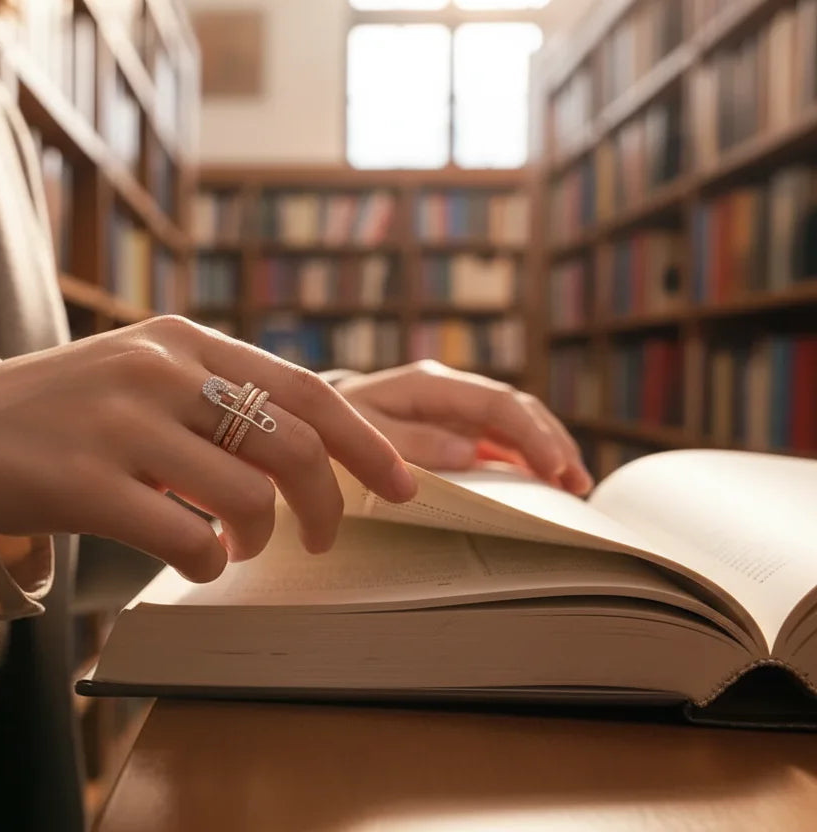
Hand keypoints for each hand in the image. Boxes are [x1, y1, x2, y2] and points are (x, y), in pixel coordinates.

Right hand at [0, 317, 415, 581]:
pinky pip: (185, 538)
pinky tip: (196, 560)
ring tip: (240, 547)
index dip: (362, 444)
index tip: (402, 485)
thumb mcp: (145, 372)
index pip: (303, 390)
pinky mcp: (84, 482)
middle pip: (288, 445)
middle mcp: (158, 370)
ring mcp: (120, 424)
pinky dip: (208, 562)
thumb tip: (313, 443)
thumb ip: (218, 390)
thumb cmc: (70, 412)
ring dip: (259, 538)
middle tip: (320, 537)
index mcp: (183, 340)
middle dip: (324, 504)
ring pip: (245, 495)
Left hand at [335, 360, 592, 494]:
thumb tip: (468, 451)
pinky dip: (523, 459)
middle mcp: (447, 390)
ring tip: (574, 486)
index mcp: (428, 385)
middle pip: (516, 409)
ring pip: (513, 424)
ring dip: (546, 451)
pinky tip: (544, 480)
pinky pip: (496, 439)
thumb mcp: (361, 437)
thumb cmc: (333, 429)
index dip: (532, 435)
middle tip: (577, 483)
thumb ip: (412, 443)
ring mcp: (452, 408)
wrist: (310, 421)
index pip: (497, 403)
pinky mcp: (451, 427)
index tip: (555, 468)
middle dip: (552, 443)